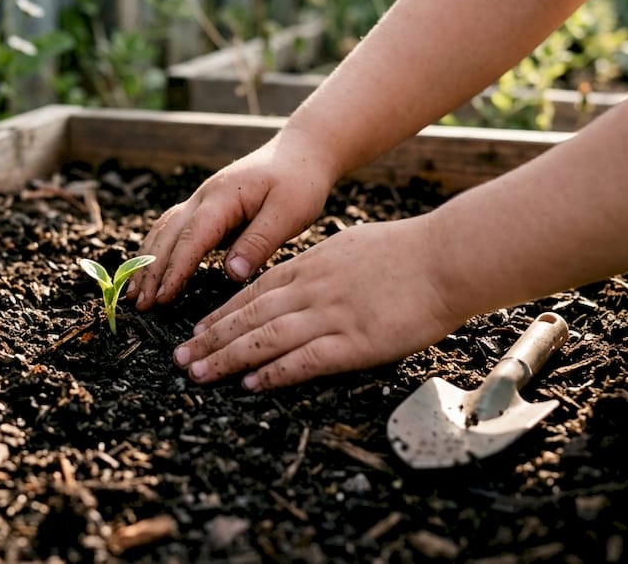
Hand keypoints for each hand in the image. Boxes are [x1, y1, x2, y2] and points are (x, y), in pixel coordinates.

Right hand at [129, 129, 338, 309]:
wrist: (302, 151)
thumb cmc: (300, 181)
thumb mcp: (289, 212)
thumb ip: (259, 242)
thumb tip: (231, 274)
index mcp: (223, 198)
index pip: (191, 238)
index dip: (175, 270)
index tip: (162, 298)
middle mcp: (204, 197)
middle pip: (168, 235)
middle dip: (150, 270)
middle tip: (139, 304)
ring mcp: (202, 200)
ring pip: (164, 230)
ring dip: (147, 261)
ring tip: (134, 293)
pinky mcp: (207, 208)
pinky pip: (174, 229)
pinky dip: (158, 249)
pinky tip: (150, 268)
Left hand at [170, 217, 462, 389]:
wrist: (446, 257)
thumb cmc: (408, 251)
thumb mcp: (351, 244)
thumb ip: (322, 264)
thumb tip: (303, 277)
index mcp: (312, 265)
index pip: (253, 291)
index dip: (222, 313)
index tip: (199, 330)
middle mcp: (312, 289)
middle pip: (248, 315)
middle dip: (211, 338)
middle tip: (181, 358)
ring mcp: (330, 315)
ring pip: (265, 338)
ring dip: (227, 358)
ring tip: (199, 374)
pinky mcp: (353, 341)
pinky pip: (303, 360)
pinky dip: (273, 373)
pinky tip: (250, 384)